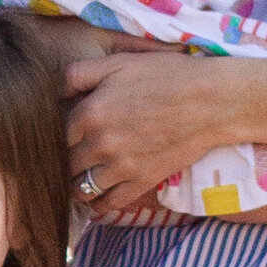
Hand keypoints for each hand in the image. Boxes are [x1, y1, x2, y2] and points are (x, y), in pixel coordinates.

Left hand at [64, 47, 227, 219]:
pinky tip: (97, 197)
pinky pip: (108, 203)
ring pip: (81, 187)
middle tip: (69, 158)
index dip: (57, 134)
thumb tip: (56, 89)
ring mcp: (120, 166)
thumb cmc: (166, 76)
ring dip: (76, 184)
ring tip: (79, 179)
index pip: (56, 134)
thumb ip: (79, 73)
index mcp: (89, 113)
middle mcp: (100, 143)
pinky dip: (98, 203)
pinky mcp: (141, 182)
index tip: (62, 136)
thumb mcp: (118, 62)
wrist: (210, 101)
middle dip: (65, 160)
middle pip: (65, 162)